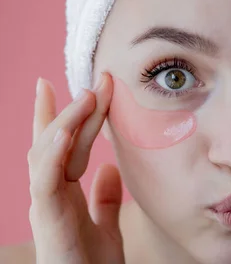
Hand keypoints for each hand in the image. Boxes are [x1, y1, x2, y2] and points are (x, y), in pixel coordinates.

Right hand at [27, 73, 124, 263]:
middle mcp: (49, 193)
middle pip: (58, 141)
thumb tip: (110, 168)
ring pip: (48, 151)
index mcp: (62, 192)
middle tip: (96, 81)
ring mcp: (44, 203)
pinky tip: (66, 129)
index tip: (71, 87)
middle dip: (75, 109)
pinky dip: (53, 152)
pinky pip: (45, 178)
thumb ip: (104, 198)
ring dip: (67, 120)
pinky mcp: (46, 217)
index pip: (63, 146)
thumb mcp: (106, 226)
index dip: (66, 115)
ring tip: (87, 96)